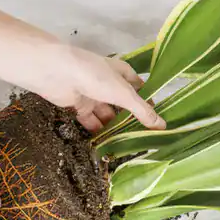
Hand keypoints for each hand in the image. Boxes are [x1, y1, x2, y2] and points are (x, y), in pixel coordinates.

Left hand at [18, 44, 163, 131]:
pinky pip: (92, 121)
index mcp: (122, 73)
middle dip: (132, 119)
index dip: (149, 103)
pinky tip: (108, 145)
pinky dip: (98, 131)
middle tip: (145, 138)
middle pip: (124, 104)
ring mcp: (93, 95)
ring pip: (108, 114)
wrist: (56, 73)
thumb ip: (142, 111)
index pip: (140, 89)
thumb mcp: (123, 94)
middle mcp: (109, 83)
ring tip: (129, 147)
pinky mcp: (79, 106)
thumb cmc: (95, 76)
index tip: (159, 122)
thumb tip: (163, 126)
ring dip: (115, 128)